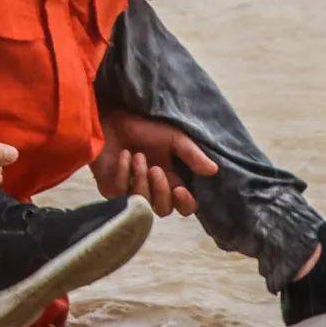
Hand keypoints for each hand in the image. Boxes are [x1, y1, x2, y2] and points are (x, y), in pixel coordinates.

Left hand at [90, 105, 217, 217]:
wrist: (112, 116)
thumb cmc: (143, 126)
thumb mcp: (172, 136)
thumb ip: (191, 154)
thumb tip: (213, 170)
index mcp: (171, 179)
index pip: (185, 206)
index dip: (185, 204)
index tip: (181, 190)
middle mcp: (153, 189)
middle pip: (164, 210)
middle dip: (160, 191)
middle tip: (155, 169)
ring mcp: (131, 191)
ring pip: (142, 204)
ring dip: (141, 179)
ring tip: (137, 156)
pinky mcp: (111, 189)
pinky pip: (120, 193)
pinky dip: (123, 173)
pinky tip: (124, 155)